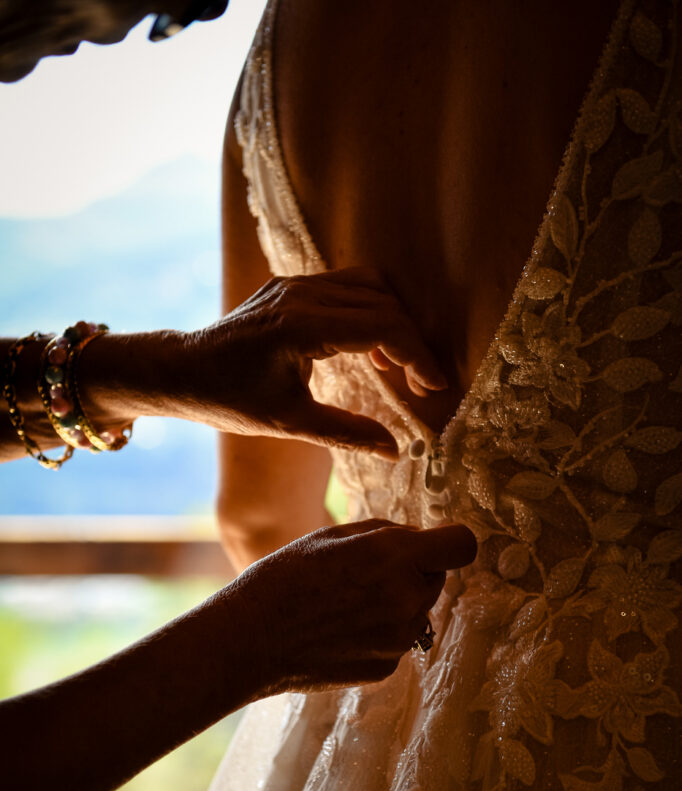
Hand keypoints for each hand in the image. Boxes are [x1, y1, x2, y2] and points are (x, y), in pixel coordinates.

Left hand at [173, 268, 446, 458]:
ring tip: (401, 366)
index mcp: (301, 326)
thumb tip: (395, 450)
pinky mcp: (290, 286)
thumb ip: (346, 432)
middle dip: (411, 342)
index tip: (435, 386)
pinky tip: (370, 349)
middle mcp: (301, 295)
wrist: (182, 371)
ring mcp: (295, 285)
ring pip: (369, 286)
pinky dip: (370, 311)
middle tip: (423, 385)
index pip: (381, 327)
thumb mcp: (289, 424)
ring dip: (394, 322)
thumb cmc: (229, 401)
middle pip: (383, 303)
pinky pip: (346, 286)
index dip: (416, 356)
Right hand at [224, 519, 476, 692]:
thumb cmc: (284, 578)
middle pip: (437, 577)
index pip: (462, 544)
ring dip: (397, 601)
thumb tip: (416, 538)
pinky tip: (340, 630)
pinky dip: (379, 631)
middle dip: (412, 570)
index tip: (429, 543)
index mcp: (394, 556)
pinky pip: (397, 639)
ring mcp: (398, 639)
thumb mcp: (331, 535)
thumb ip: (384, 533)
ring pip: (418, 609)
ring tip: (346, 602)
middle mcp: (406, 598)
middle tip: (364, 571)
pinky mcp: (386, 667)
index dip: (447, 540)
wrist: (250, 640)